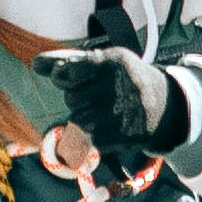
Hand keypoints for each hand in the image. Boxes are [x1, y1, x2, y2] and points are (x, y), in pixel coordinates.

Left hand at [34, 45, 190, 162]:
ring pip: (79, 120)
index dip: (63, 76)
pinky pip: (91, 139)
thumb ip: (68, 61)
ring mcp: (126, 113)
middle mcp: (122, 86)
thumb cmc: (125, 79)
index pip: (69, 71)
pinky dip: (96, 134)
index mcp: (115, 61)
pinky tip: (111, 125)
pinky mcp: (126, 137)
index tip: (70, 77)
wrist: (165, 107)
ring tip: (104, 110)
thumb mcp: (104, 62)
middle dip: (77, 98)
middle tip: (95, 95)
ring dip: (85, 117)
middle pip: (72, 98)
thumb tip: (35, 64)